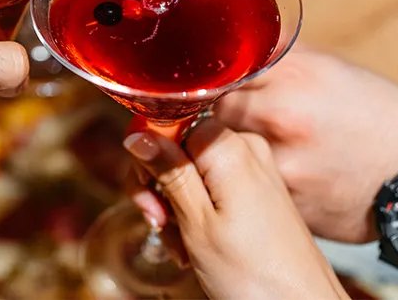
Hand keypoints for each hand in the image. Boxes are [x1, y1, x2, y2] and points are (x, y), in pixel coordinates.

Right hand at [125, 119, 346, 298]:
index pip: (168, 122)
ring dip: (175, 205)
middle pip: (178, 146)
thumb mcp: (196, 223)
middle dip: (160, 185)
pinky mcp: (259, 190)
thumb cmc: (254, 274)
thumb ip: (168, 171)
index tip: (147, 191)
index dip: (149, 156)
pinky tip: (195, 243)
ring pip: (191, 170)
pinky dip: (197, 212)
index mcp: (230, 147)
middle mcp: (246, 148)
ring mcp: (255, 169)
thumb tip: (138, 134)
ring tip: (181, 245)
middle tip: (159, 223)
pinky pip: (213, 186)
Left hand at [215, 48, 397, 242]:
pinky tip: (271, 182)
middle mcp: (281, 116)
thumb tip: (237, 42)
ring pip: (223, 158)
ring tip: (250, 154)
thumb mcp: (332, 69)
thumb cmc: (378, 116)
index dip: (207, 82)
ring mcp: (281, 164)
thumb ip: (277, 55)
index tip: (203, 88)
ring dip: (227, 156)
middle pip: (211, 115)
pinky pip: (248, 191)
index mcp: (291, 75)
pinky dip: (250, 188)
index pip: (218, 72)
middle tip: (227, 124)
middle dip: (213, 120)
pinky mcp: (285, 205)